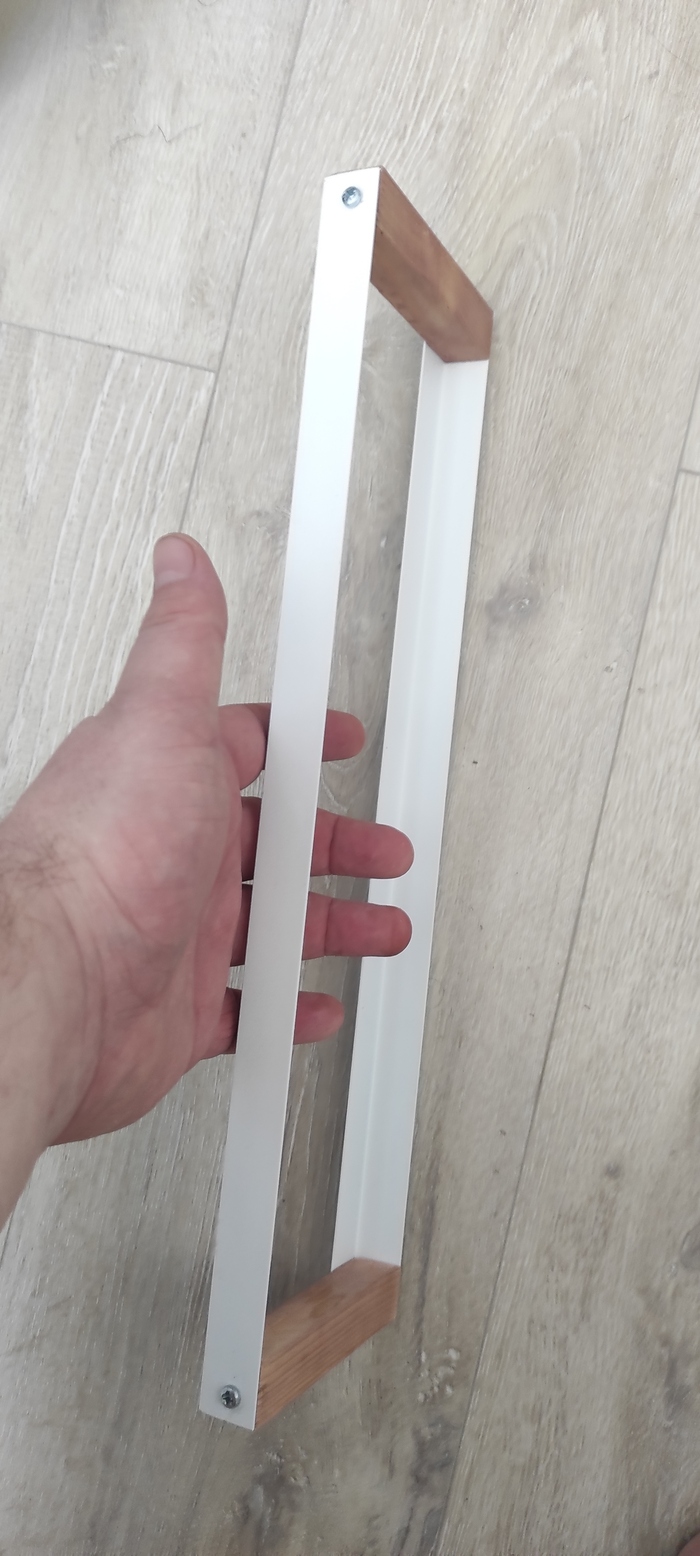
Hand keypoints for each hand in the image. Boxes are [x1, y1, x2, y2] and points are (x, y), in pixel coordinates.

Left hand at [0, 535, 411, 1167]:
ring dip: (333, 923)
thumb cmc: (99, 858)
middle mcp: (175, 851)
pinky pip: (245, 1006)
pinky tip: (311, 1002)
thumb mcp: (158, 718)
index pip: (248, 748)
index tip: (341, 739)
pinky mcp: (179, 1004)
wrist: (61, 984)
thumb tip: (181, 561)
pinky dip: (286, 1005)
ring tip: (379, 926)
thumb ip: (182, 640)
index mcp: (175, 781)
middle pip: (276, 843)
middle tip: (384, 848)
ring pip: (273, 922)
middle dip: (339, 844)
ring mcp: (179, 930)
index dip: (303, 744)